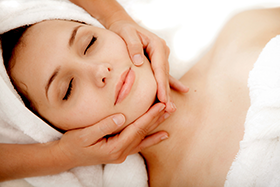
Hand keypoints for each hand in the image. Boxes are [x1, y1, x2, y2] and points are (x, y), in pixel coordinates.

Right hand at [52, 103, 168, 167]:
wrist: (66, 157)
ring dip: (157, 126)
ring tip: (169, 116)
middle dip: (157, 119)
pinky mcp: (120, 150)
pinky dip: (151, 139)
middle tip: (171, 107)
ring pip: (143, 138)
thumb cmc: (73, 145)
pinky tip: (162, 135)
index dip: (149, 116)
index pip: (136, 129)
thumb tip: (122, 117)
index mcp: (114, 148)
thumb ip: (104, 126)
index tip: (161, 104)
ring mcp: (122, 153)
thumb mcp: (84, 135)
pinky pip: (139, 144)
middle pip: (143, 133)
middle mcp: (121, 152)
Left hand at [108, 20, 188, 112]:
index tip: (162, 99)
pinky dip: (171, 84)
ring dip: (167, 92)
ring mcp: (161, 56)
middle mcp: (162, 51)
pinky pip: (164, 74)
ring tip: (171, 108)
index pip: (160, 68)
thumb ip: (133, 46)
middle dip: (166, 92)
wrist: (124, 25)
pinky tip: (183, 90)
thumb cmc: (123, 30)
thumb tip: (139, 62)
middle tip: (169, 109)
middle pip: (164, 75)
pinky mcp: (157, 61)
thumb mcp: (126, 34)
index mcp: (156, 45)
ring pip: (164, 77)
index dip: (161, 84)